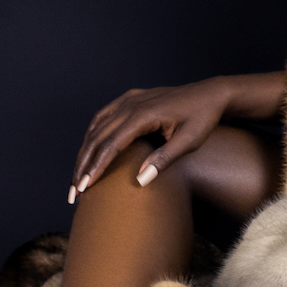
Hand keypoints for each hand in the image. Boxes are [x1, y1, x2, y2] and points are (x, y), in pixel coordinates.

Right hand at [68, 76, 235, 201]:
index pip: (111, 144)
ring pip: (96, 127)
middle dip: (83, 165)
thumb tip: (139, 181)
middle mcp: (131, 104)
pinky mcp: (130, 99)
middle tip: (74, 192)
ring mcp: (129, 99)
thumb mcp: (189, 142)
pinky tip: (88, 150)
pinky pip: (103, 117)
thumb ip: (164, 160)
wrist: (211, 94)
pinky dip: (92, 135)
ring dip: (84, 152)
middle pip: (97, 137)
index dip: (95, 167)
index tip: (84, 187)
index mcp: (144, 114)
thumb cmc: (203, 118)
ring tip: (77, 177)